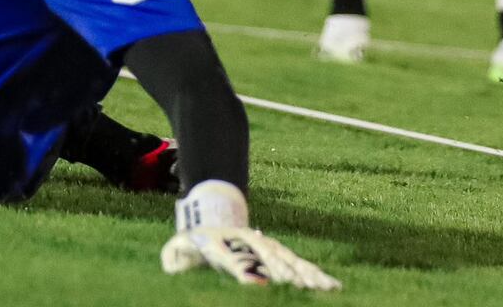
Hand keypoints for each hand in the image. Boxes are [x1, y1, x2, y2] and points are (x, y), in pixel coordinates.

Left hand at [162, 181, 340, 289]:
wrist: (214, 214)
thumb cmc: (195, 241)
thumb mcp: (180, 246)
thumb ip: (176, 256)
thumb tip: (173, 263)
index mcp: (227, 245)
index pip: (238, 262)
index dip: (248, 274)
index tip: (258, 286)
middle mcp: (251, 244)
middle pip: (271, 261)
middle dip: (286, 275)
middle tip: (303, 289)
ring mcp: (266, 246)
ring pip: (290, 262)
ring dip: (308, 275)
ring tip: (326, 288)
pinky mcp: (277, 252)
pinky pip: (298, 263)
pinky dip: (313, 274)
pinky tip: (329, 286)